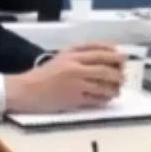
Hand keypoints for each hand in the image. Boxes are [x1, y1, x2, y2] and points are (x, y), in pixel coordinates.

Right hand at [5, 43, 124, 112]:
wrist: (26, 90)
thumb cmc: (43, 74)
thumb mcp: (60, 57)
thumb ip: (78, 54)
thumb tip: (102, 55)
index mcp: (70, 55)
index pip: (98, 51)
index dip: (113, 54)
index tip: (123, 56)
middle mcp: (74, 68)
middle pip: (104, 68)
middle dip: (118, 72)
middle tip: (124, 74)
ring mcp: (76, 84)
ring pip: (103, 85)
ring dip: (114, 87)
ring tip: (117, 88)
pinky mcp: (75, 99)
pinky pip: (96, 99)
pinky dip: (105, 99)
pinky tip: (107, 98)